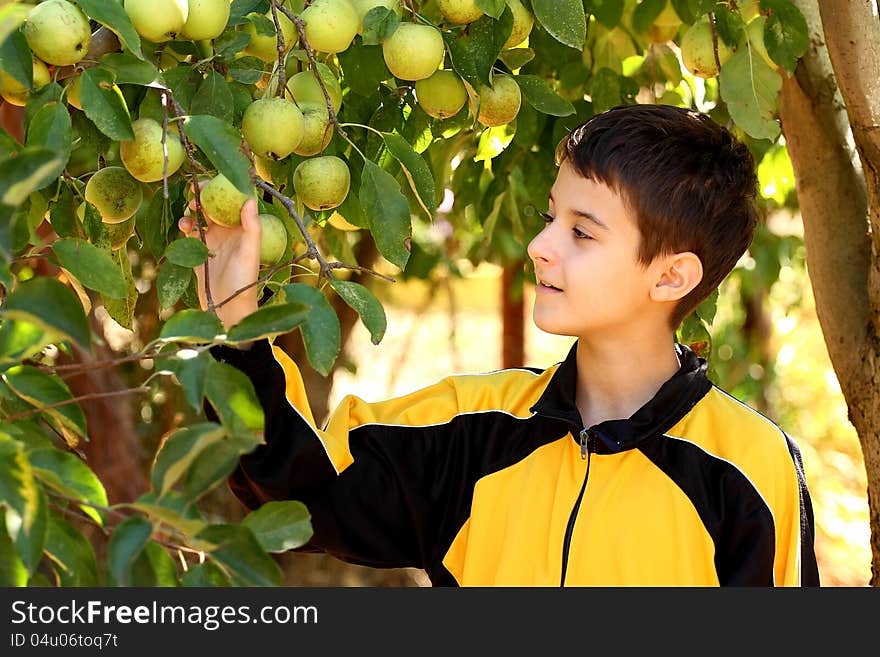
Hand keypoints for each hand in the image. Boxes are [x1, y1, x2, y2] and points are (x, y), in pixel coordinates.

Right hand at [178, 190, 260, 330]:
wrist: (227, 307)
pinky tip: (183, 227)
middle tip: (194, 190)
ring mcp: (213, 239)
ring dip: (193, 209)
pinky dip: (185, 224)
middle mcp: (230, 231)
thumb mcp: (250, 252)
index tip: (213, 180)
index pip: (235, 200)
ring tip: (189, 211)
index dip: (224, 187)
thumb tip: (249, 198)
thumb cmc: (244, 281)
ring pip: (200, 215)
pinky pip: (189, 230)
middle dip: (205, 194)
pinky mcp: (198, 250)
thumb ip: (252, 226)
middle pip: (216, 204)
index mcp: (244, 228)